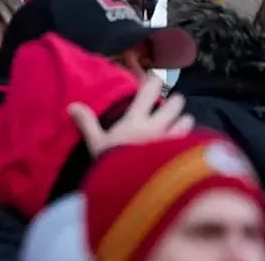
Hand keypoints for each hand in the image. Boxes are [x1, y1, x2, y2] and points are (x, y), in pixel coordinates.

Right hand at [68, 74, 194, 157]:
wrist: (136, 186)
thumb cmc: (114, 163)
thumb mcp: (96, 144)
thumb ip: (87, 124)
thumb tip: (72, 106)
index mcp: (135, 120)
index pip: (146, 94)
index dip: (153, 83)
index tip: (158, 76)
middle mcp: (156, 126)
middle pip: (172, 106)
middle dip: (176, 102)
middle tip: (177, 100)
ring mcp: (172, 141)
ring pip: (185, 122)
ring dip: (185, 120)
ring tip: (186, 119)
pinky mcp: (182, 155)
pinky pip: (191, 142)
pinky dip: (192, 139)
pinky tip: (192, 142)